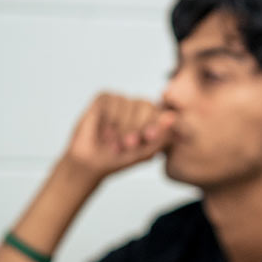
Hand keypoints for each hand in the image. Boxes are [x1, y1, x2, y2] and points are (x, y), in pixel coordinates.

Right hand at [60, 93, 176, 180]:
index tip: (149, 137)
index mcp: (153, 118)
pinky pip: (112, 103)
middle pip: (147, 105)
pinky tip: (103, 132)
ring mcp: (122, 101)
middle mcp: (138, 107)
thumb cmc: (117, 159)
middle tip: (127, 144)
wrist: (90, 163)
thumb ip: (160, 136)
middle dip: (136, 127)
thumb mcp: (144, 153)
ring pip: (128, 105)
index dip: (155, 124)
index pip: (162, 112)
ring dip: (120, 128)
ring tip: (112, 142)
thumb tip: (172, 117)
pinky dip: (108, 121)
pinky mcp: (104, 97)